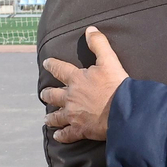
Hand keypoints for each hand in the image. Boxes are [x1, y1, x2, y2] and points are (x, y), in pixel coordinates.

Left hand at [42, 27, 128, 142]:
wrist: (122, 111)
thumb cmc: (116, 86)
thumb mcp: (109, 60)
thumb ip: (99, 44)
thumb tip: (90, 30)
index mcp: (77, 79)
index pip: (60, 69)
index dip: (52, 65)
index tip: (46, 63)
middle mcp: (71, 97)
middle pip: (53, 95)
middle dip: (48, 94)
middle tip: (44, 93)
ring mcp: (73, 115)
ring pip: (57, 116)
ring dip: (51, 117)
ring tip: (46, 118)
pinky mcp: (80, 130)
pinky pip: (67, 134)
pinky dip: (62, 135)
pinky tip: (58, 136)